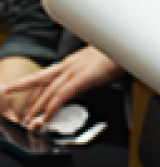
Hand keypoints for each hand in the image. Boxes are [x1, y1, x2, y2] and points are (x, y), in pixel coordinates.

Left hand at [1, 46, 122, 126]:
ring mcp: (74, 70)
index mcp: (72, 61)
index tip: (30, 101)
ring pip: (48, 91)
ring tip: (29, 120)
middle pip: (41, 83)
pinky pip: (62, 95)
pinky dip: (52, 107)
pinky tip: (47, 117)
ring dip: (36, 107)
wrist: (128, 46)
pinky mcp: (81, 78)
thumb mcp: (98, 66)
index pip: (47, 77)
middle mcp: (69, 64)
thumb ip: (87, 77)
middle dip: (31, 100)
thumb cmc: (119, 55)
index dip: (36, 90)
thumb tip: (82, 88)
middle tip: (23, 114)